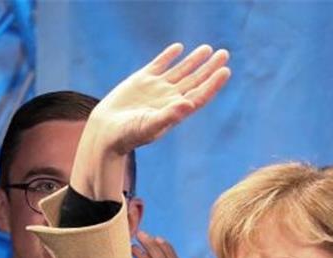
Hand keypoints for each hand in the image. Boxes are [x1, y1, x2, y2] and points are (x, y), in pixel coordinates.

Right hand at [73, 43, 229, 199]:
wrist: (107, 131)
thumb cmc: (129, 134)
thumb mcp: (150, 126)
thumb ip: (169, 116)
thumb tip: (188, 104)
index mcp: (176, 111)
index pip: (200, 95)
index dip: (214, 83)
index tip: (225, 71)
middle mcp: (170, 98)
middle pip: (195, 80)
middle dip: (210, 68)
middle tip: (224, 54)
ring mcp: (157, 88)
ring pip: (180, 71)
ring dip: (194, 59)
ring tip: (208, 48)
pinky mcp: (141, 80)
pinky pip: (159, 65)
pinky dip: (168, 56)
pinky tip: (179, 48)